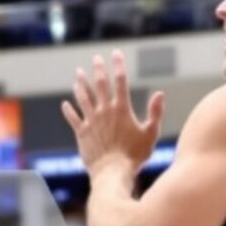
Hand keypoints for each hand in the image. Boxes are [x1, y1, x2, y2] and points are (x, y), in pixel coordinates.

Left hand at [62, 50, 164, 176]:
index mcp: (122, 109)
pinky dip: (69, 110)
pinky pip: (73, 118)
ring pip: (83, 97)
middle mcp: (104, 111)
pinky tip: (65, 104)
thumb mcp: (150, 133)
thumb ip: (155, 113)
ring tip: (78, 73)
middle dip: (98, 70)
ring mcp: (91, 120)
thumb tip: (160, 93)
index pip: (120, 82)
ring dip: (80, 84)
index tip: (116, 54)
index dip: (118, 66)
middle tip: (96, 58)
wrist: (113, 171)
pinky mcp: (81, 132)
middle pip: (100, 85)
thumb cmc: (135, 155)